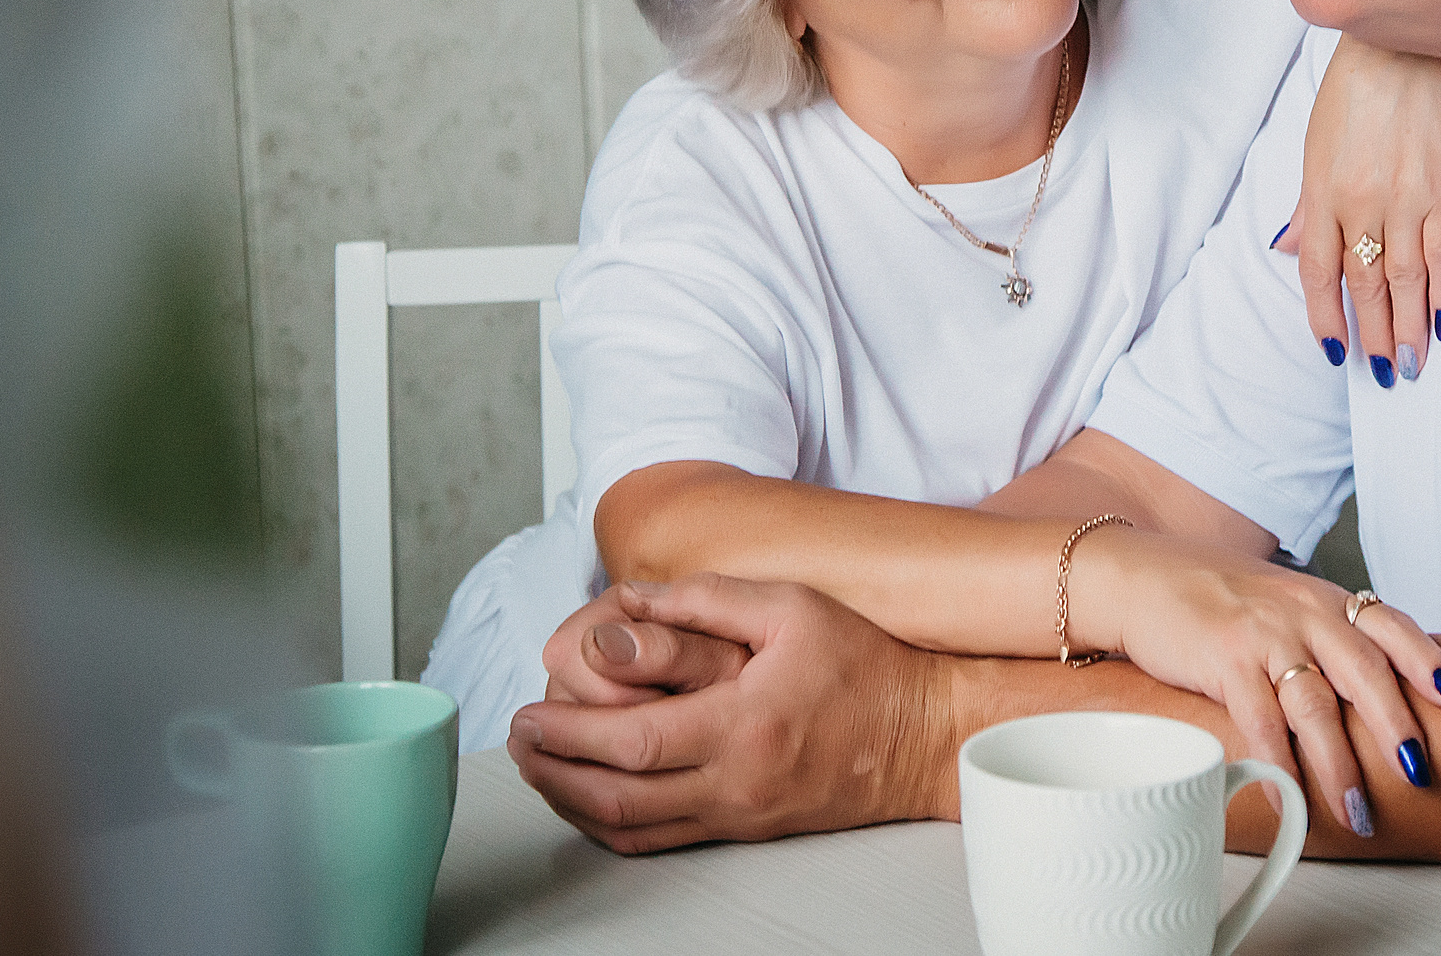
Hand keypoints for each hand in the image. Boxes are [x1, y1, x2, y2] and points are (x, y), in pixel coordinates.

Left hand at [508, 576, 952, 852]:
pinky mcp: (745, 829)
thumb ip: (707, 600)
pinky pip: (662, 841)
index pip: (633, 742)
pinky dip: (612, 826)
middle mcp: (736, 781)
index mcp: (744, 724)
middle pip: (618, 795)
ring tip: (538, 768)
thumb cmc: (864, 665)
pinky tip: (589, 799)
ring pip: (633, 828)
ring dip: (572, 802)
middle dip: (554, 770)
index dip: (568, 735)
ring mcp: (739, 814)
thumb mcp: (792, 607)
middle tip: (519, 741)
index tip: (529, 714)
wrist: (921, 736)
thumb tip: (630, 604)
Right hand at [1072, 530, 1440, 834]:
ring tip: (1356, 811)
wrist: (1138, 575)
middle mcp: (1301, 611)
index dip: (1426, 660)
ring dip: (1340, 766)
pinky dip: (1277, 762)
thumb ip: (1322, 635)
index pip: (1390, 624)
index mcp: (1322, 598)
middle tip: (1419, 775)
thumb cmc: (1210, 595)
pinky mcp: (1223, 658)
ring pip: (1316, 706)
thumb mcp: (1279, 600)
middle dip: (1396, 728)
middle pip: (1365, 671)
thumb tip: (1367, 690)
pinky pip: (1260, 720)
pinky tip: (1287, 795)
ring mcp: (1263, 634)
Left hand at [1280, 38, 1440, 384]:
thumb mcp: (1316, 143)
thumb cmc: (1357, 89)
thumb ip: (1307, 203)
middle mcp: (1361, 202)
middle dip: (1373, 333)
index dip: (1325, 317)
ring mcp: (1406, 198)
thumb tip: (1288, 247)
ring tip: (1412, 363)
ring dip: (1409, 326)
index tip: (1335, 350)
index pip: (1319, 272)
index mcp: (1322, 192)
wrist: (1407, 44)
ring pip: (1405, 278)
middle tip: (1383, 373)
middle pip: (1364, 283)